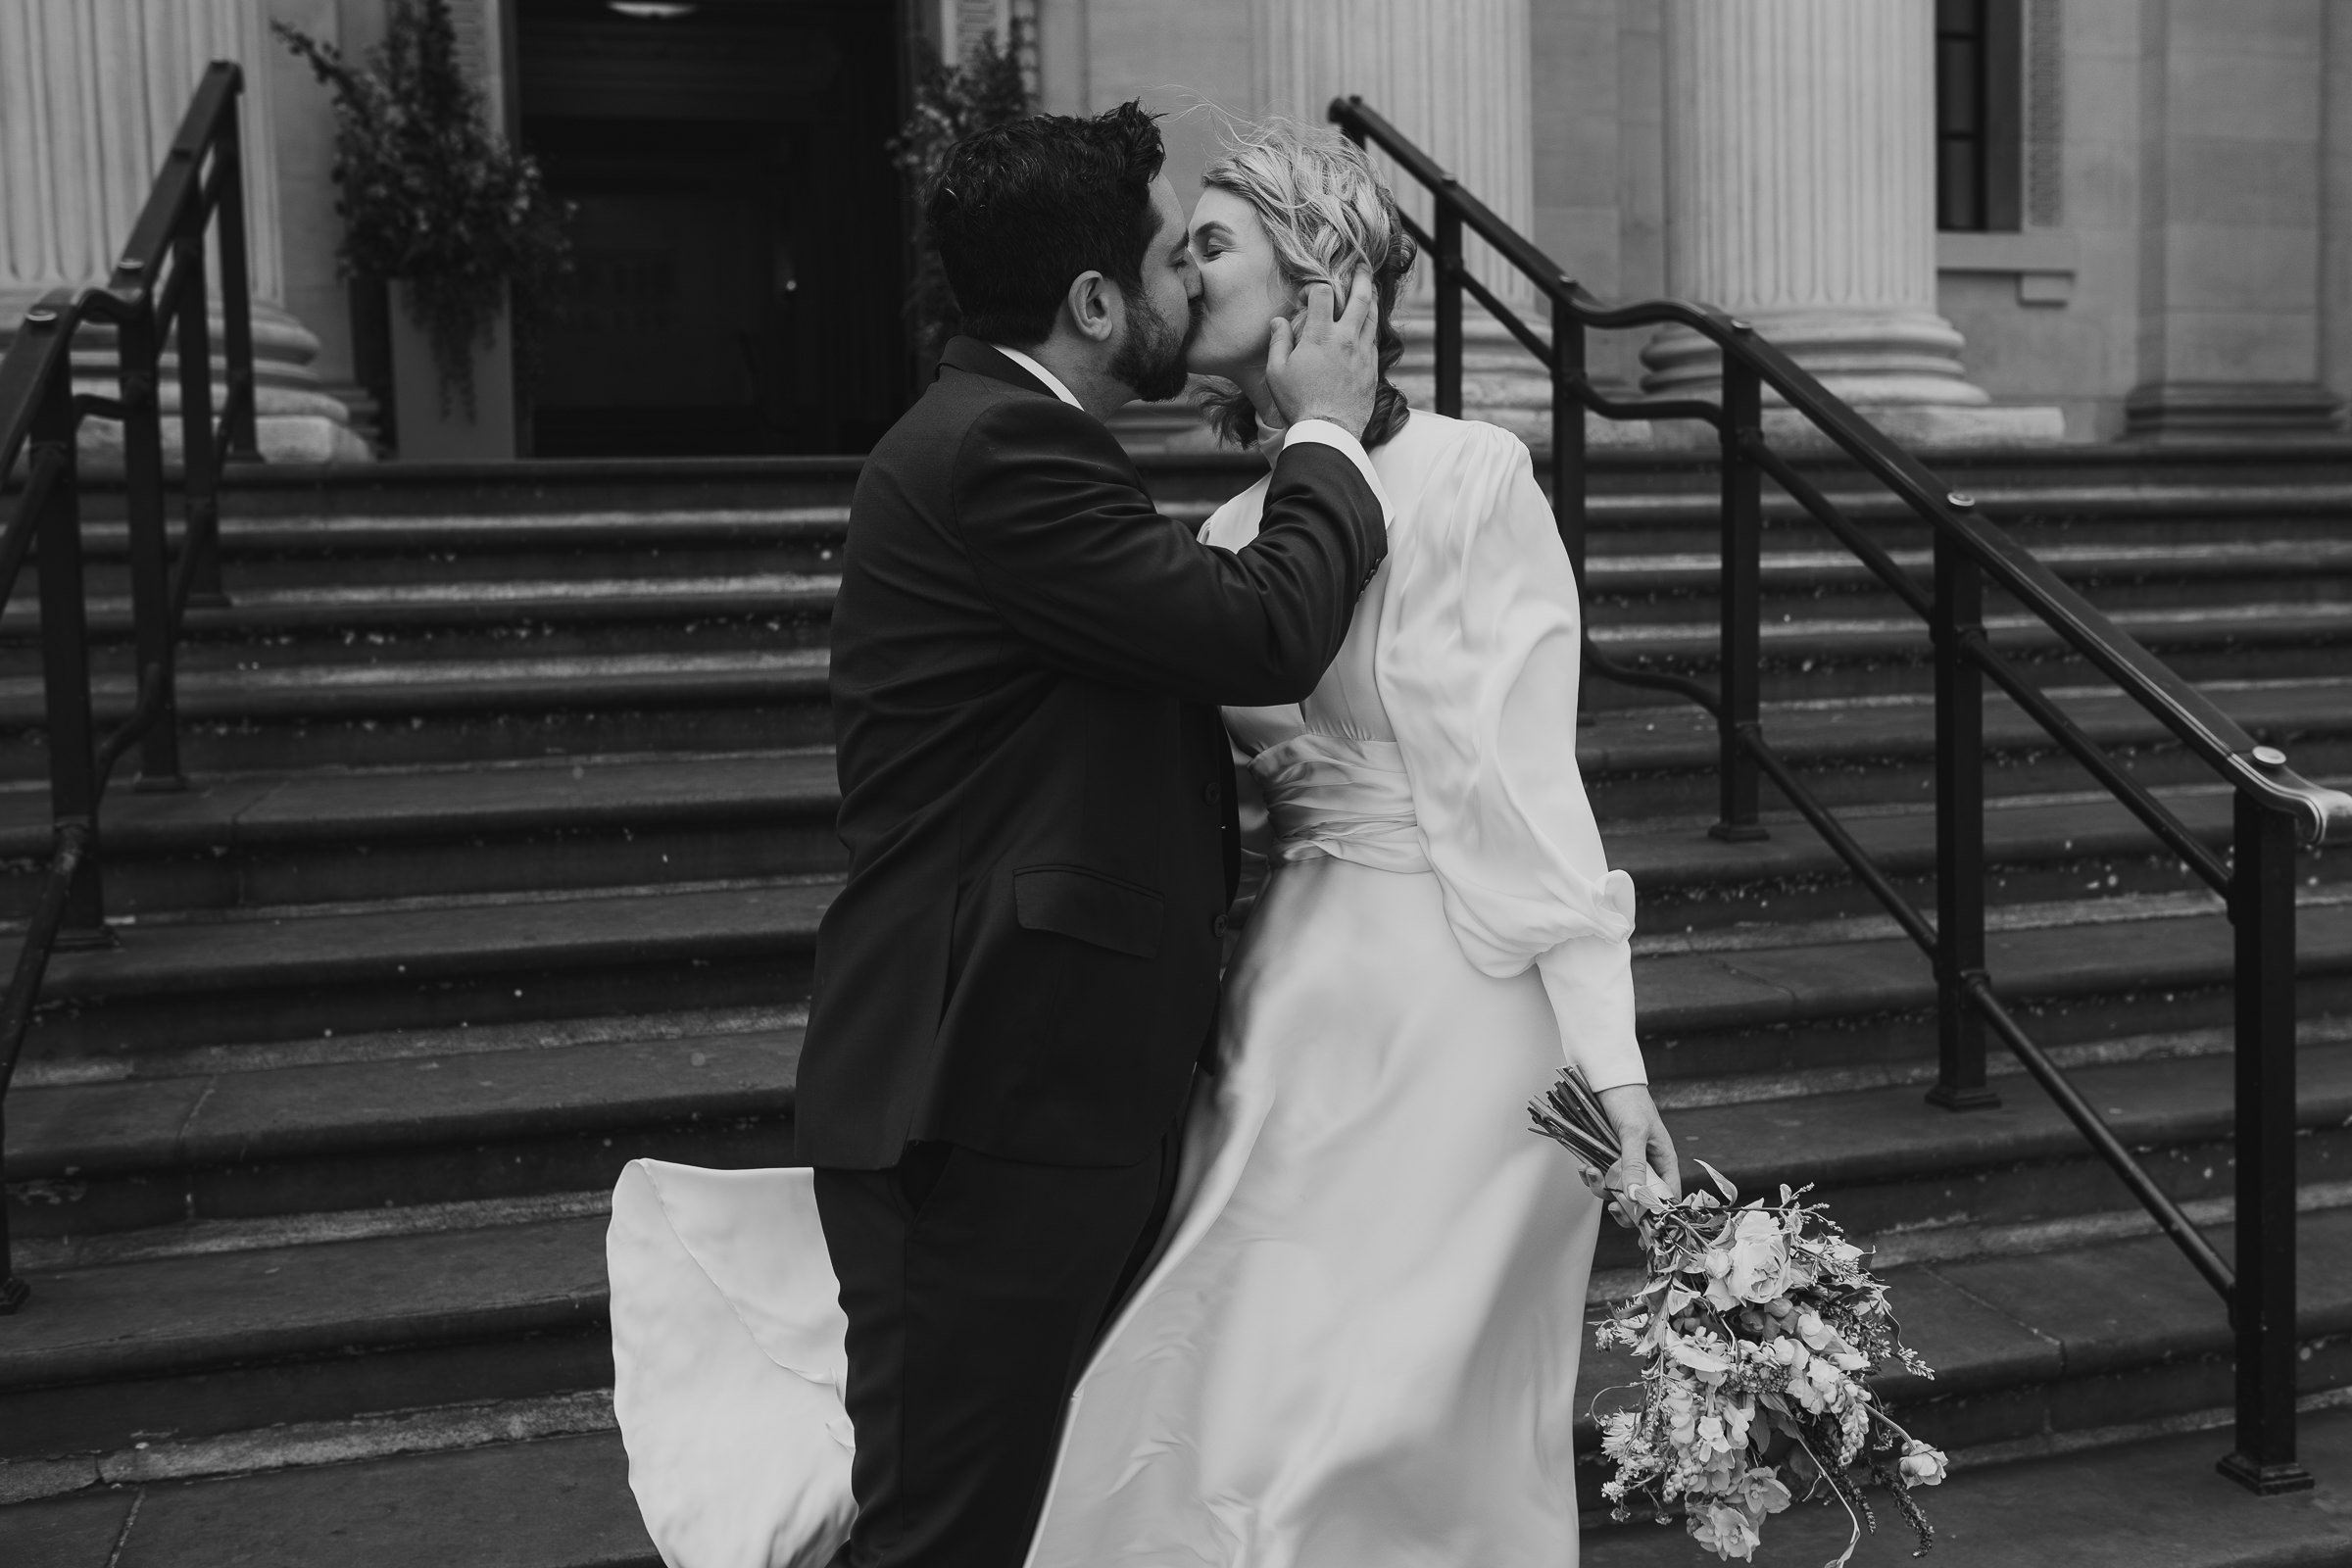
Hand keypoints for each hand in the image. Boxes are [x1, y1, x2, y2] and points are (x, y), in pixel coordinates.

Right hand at [1264, 271, 1378, 437]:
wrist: (1329, 431)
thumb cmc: (1299, 404)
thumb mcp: (1276, 373)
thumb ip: (1278, 342)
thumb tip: (1278, 322)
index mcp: (1320, 336)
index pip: (1323, 293)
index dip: (1315, 287)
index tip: (1309, 295)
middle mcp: (1345, 339)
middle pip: (1359, 297)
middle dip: (1361, 278)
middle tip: (1363, 267)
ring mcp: (1363, 353)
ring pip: (1373, 316)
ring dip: (1372, 299)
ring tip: (1370, 289)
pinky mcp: (1372, 369)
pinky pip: (1375, 339)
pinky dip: (1372, 326)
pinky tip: (1369, 324)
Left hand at [1586, 1084, 1681, 1226]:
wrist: (1606, 1080)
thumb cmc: (1629, 1102)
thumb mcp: (1633, 1133)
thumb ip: (1633, 1164)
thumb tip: (1637, 1197)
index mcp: (1663, 1162)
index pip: (1666, 1198)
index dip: (1657, 1217)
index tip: (1643, 1233)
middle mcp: (1646, 1167)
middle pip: (1639, 1202)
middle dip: (1625, 1207)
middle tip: (1613, 1206)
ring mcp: (1625, 1164)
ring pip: (1615, 1191)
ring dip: (1601, 1187)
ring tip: (1588, 1172)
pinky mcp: (1606, 1159)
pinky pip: (1599, 1177)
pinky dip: (1589, 1176)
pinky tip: (1582, 1166)